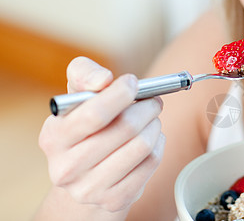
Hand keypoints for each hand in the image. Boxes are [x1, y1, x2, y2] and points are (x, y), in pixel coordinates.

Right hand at [39, 57, 165, 212]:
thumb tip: (103, 79)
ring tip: (151, 119)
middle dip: (146, 108)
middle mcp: (67, 167)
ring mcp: (90, 188)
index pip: (94, 114)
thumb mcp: (77, 98)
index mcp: (54, 137)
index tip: (133, 82)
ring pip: (142, 145)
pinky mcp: (115, 200)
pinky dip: (158, 144)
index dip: (120, 94)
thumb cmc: (85, 127)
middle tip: (153, 101)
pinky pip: (151, 163)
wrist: (84, 177)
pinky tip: (151, 140)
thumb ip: (84, 75)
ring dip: (154, 125)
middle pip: (125, 128)